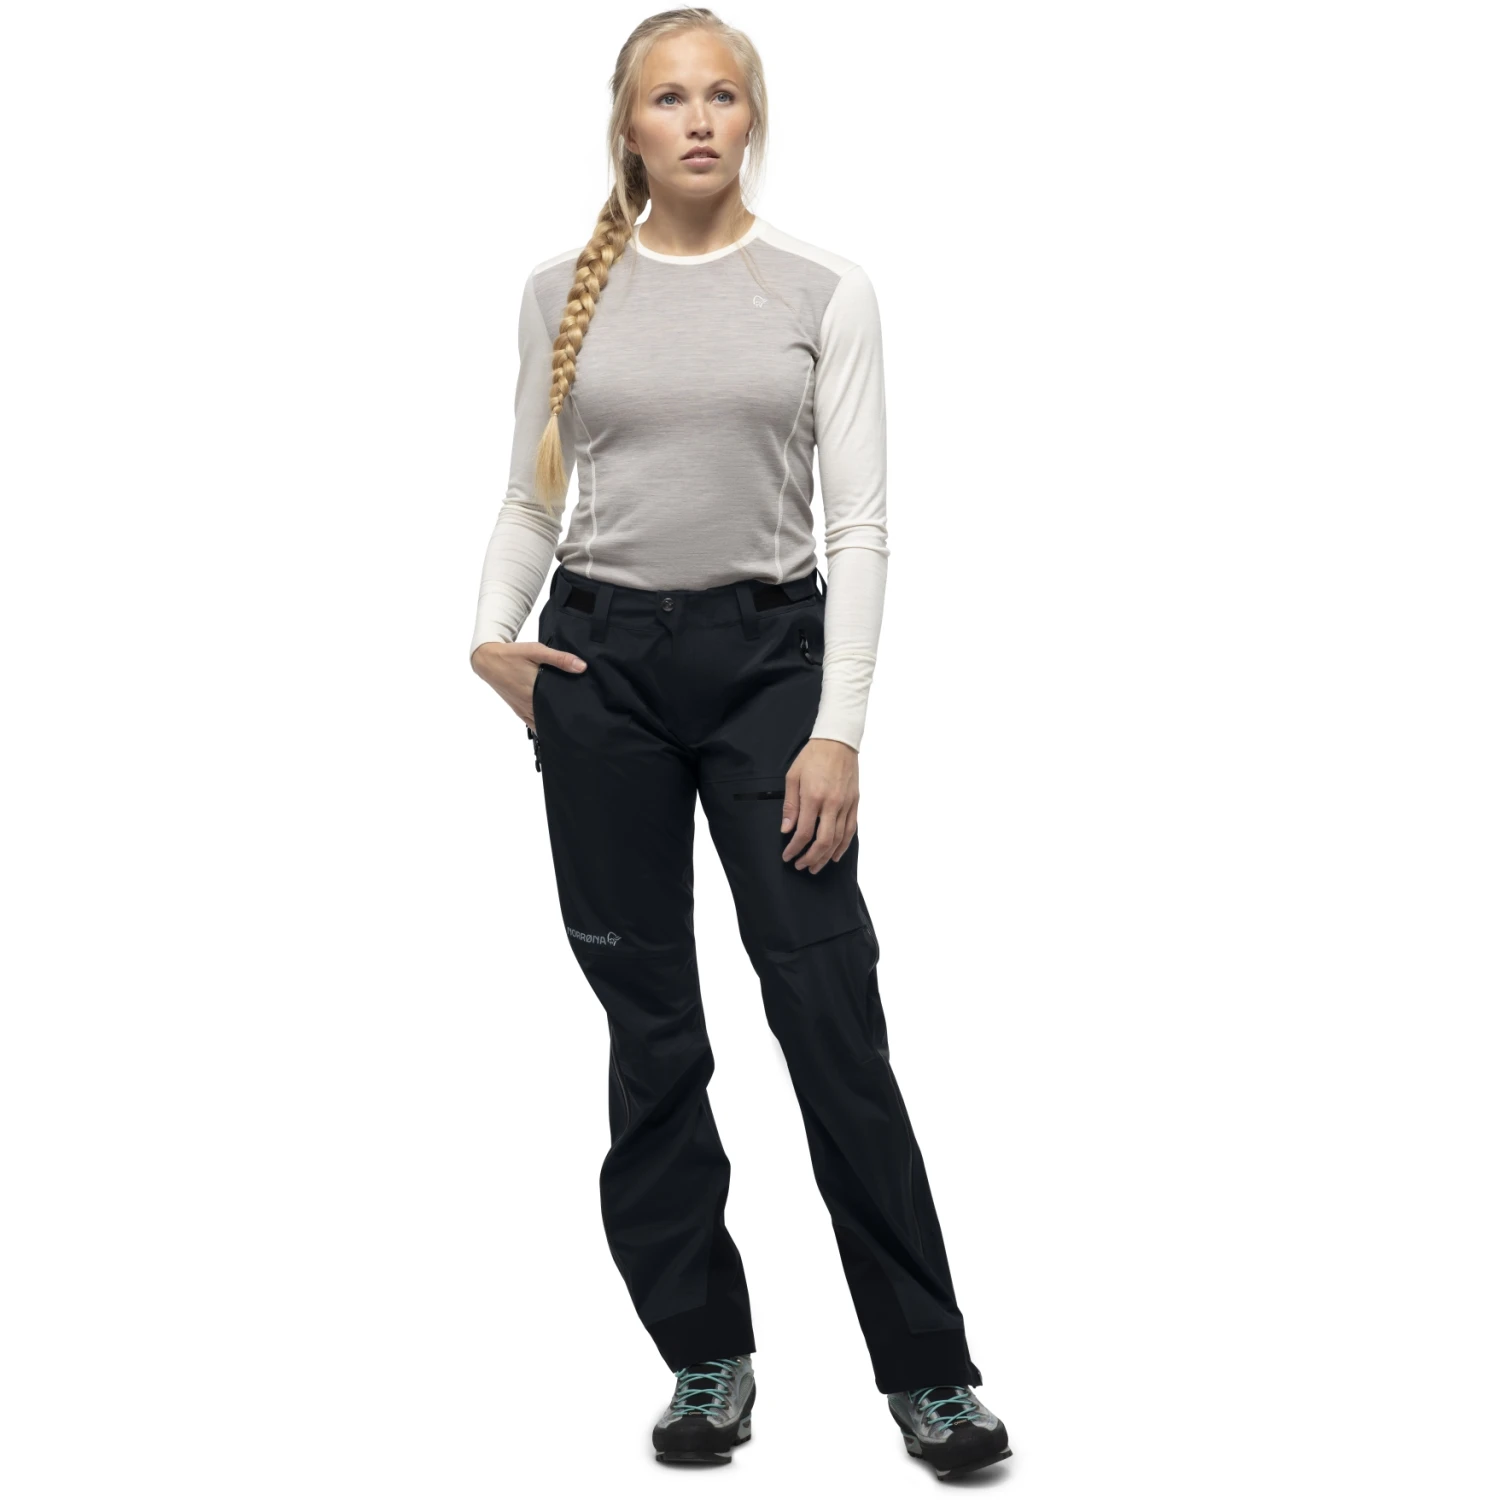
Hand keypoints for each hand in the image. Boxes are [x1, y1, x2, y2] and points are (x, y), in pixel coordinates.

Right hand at [470, 640, 587, 730]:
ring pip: (542, 724)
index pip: (558, 708)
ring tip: (571, 724)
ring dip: (554, 724)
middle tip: (583, 720)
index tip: (586, 714)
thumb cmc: (512, 655)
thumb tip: (582, 667)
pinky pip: (532, 724)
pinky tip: (553, 727)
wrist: (488, 660)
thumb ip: (560, 659)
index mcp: (535, 691)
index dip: (572, 713)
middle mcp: (528, 704)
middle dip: (566, 720)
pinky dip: (542, 726)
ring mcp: (523, 709)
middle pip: (552, 718)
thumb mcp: (537, 651)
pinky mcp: (518, 710)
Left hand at [781, 737, 858, 873]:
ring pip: (838, 839)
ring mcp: (846, 804)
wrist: (838, 741)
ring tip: (815, 867)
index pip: (803, 832)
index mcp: (813, 796)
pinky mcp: (855, 803)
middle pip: (823, 841)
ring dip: (826, 856)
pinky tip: (835, 855)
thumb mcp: (793, 776)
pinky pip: (851, 830)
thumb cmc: (812, 756)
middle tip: (800, 866)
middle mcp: (832, 803)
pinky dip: (843, 846)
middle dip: (810, 858)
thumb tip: (786, 829)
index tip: (787, 856)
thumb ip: (790, 805)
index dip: (794, 848)